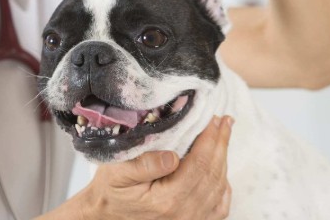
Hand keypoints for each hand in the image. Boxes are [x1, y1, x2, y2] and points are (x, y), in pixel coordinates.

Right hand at [79, 115, 233, 219]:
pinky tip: (221, 168)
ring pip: (219, 187)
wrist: (105, 216)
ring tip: (223, 136)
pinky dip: (223, 185)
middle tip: (224, 121)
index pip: (199, 164)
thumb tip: (173, 156)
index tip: (214, 119)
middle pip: (213, 174)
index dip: (210, 139)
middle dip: (220, 144)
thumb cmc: (111, 191)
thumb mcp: (117, 173)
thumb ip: (144, 165)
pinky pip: (218, 207)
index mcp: (168, 199)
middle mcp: (184, 213)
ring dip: (223, 159)